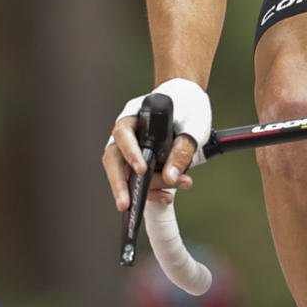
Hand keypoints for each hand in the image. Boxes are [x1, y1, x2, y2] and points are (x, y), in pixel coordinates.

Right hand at [101, 78, 210, 211]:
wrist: (190, 102)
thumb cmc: (188, 107)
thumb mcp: (192, 126)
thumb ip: (182, 150)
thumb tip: (170, 177)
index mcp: (135, 114)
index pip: (123, 134)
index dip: (130, 152)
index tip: (142, 169)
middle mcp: (128, 132)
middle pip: (114, 158)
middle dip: (119, 184)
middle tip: (126, 204)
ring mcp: (132, 148)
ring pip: (125, 173)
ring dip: (143, 189)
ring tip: (167, 195)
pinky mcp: (141, 163)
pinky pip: (138, 180)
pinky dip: (152, 191)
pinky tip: (167, 196)